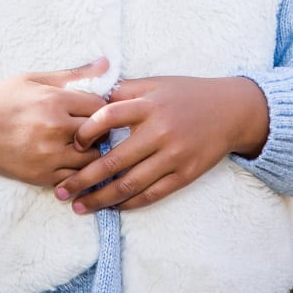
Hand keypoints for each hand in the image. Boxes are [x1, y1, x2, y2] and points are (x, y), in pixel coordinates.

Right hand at [0, 58, 111, 187]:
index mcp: (54, 101)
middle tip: (94, 128)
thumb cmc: (3, 98)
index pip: (100, 107)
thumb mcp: (36, 78)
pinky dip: (76, 170)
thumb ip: (74, 74)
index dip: (102, 108)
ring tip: (82, 144)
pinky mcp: (39, 175)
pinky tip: (69, 160)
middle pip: (99, 133)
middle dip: (100, 131)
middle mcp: (53, 129)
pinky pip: (73, 178)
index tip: (96, 109)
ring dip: (91, 152)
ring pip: (91, 159)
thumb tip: (107, 62)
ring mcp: (47, 155)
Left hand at [52, 76, 268, 213]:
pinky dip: (129, 203)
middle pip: (113, 160)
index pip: (107, 117)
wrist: (232, 110)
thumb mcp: (156, 84)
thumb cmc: (187, 94)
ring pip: (130, 184)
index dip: (84, 132)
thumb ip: (123, 91)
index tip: (71, 146)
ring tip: (80, 207)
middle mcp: (160, 131)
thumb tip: (87, 98)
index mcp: (149, 104)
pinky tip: (112, 207)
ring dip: (101, 199)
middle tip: (60, 191)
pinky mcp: (185, 174)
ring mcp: (174, 155)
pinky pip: (152, 194)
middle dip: (82, 179)